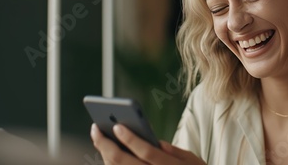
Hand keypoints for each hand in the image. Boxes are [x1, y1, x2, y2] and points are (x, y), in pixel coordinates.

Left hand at [91, 124, 205, 164]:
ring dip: (104, 155)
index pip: (147, 152)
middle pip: (123, 162)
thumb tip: (152, 140)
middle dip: (105, 145)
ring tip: (99, 139)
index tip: (117, 126)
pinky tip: (106, 154)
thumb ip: (172, 150)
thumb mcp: (191, 160)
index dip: (131, 139)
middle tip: (96, 128)